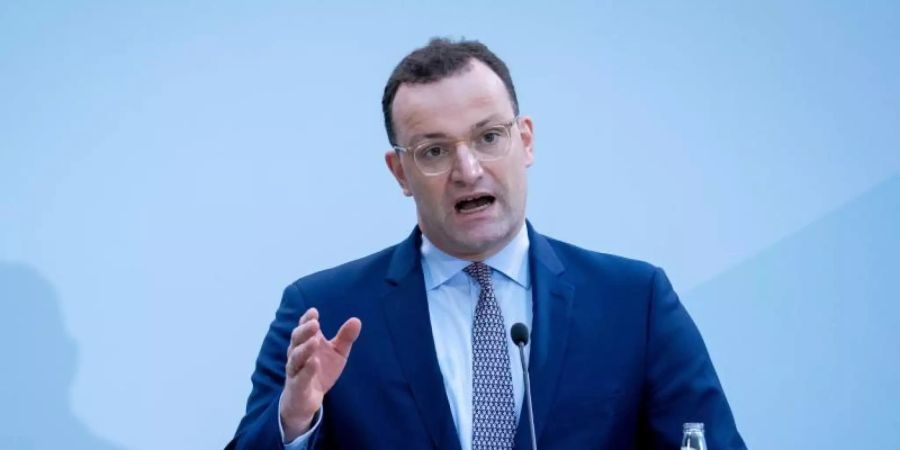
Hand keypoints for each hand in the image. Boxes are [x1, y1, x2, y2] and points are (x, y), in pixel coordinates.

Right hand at [279, 307, 361, 440]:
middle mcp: (297, 355)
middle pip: (297, 340)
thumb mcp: (337, 354)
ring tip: (315, 341)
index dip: (306, 320)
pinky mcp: (297, 387)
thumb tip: (356, 320)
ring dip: (305, 349)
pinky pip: (300, 378)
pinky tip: (314, 363)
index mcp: (306, 343)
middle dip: (304, 331)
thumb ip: (345, 338)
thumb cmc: (320, 370)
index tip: (314, 312)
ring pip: (295, 358)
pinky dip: (306, 370)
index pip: (303, 328)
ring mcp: (295, 371)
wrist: (305, 400)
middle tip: (315, 324)